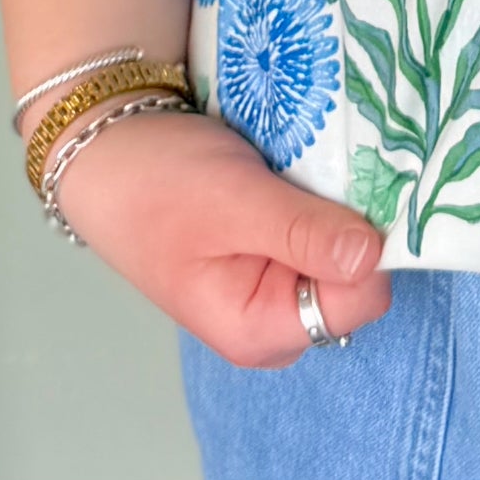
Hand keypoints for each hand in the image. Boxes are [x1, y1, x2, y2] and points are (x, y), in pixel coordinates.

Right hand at [51, 104, 390, 366]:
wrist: (107, 149)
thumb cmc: (154, 182)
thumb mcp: (232, 201)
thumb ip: (301, 233)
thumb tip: (372, 257)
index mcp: (260, 330)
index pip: (359, 299)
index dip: (367, 245)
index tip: (354, 190)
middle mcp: (275, 320)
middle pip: (360, 278)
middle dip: (354, 224)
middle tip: (326, 170)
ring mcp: (276, 286)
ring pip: (346, 250)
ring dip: (339, 206)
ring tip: (309, 164)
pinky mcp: (276, 253)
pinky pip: (325, 232)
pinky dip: (324, 198)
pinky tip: (302, 168)